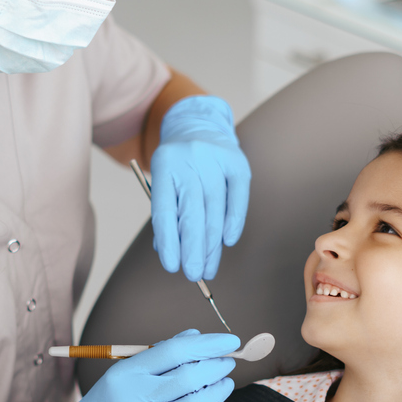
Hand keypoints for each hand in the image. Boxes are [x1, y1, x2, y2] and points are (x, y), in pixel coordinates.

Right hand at [48, 330, 238, 401]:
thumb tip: (195, 336)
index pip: (175, 350)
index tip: (230, 342)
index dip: (208, 344)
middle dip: (216, 367)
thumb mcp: (124, 373)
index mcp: (126, 372)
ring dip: (218, 392)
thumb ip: (159, 355)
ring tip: (225, 384)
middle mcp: (134, 398)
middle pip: (188, 377)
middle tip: (227, 363)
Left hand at [149, 96, 250, 281]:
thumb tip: (170, 253)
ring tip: (209, 267)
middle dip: (193, 248)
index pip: (165, 208)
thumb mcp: (165, 182)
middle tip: (194, 274)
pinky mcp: (237, 162)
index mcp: (164, 165)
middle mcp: (189, 159)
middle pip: (192, 211)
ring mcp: (215, 158)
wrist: (199, 126)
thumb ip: (166, 215)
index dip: (169, 240)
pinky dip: (234, 221)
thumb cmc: (179, 167)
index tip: (172, 267)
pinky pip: (237, 197)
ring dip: (212, 243)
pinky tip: (227, 241)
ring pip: (215, 208)